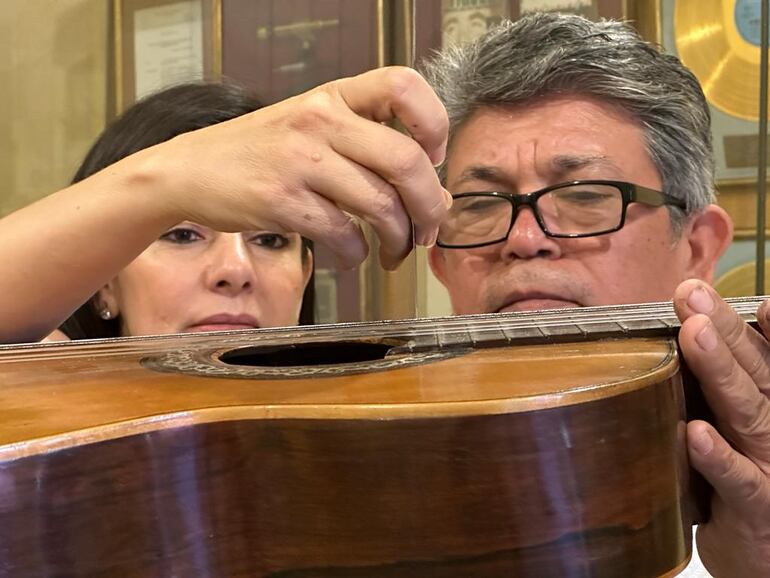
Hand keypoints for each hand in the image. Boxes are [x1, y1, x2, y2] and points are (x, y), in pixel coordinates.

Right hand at [149, 66, 450, 269]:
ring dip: (399, 239)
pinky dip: (357, 254)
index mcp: (333, 95)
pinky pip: (343, 234)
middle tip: (430, 229)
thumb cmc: (261, 152)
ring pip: (380, 205)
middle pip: (406, 160)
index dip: (433, 125)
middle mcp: (320, 120)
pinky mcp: (282, 201)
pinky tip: (352, 256)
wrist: (191, 170)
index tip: (433, 158)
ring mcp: (300, 160)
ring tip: (395, 251)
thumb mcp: (312, 128)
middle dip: (430, 205)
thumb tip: (432, 195)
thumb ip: (367, 150)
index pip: (403, 86)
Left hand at [673, 280, 769, 576]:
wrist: (765, 555)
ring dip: (721, 373)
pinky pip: (738, 481)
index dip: (758, 324)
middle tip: (691, 294)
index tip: (733, 289)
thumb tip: (701, 327)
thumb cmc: (749, 480)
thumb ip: (730, 383)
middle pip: (757, 373)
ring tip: (695, 334)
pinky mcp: (757, 508)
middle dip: (724, 330)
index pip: (767, 357)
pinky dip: (716, 458)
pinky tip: (694, 433)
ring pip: (750, 415)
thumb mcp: (744, 426)